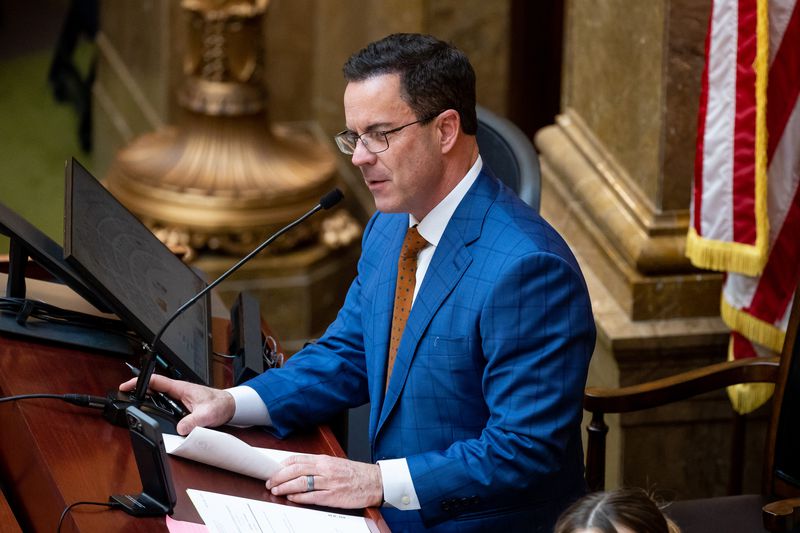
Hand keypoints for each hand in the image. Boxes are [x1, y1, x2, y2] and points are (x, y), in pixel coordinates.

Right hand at [119, 374, 234, 434]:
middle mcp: (178, 392)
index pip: (156, 381)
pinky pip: (165, 407)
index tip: (125, 386)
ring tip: (135, 405)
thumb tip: (181, 428)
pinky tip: (153, 414)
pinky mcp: (182, 407)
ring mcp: (179, 399)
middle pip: (153, 389)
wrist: (230, 406)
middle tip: (125, 398)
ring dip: (148, 401)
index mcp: (181, 388)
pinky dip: (157, 409)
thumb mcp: (208, 413)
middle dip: (138, 392)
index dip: (139, 382)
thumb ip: (195, 420)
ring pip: (159, 399)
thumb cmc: (221, 404)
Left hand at [267, 455, 382, 508]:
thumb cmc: (356, 474)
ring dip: (285, 487)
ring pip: (301, 482)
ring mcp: (329, 483)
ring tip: (276, 490)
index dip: (283, 465)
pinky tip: (291, 497)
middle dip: (279, 476)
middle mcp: (325, 469)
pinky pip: (312, 496)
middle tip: (270, 482)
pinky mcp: (333, 496)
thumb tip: (299, 469)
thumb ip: (318, 466)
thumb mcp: (335, 463)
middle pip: (296, 470)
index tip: (274, 470)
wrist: (374, 482)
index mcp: (325, 460)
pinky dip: (299, 497)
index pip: (298, 459)